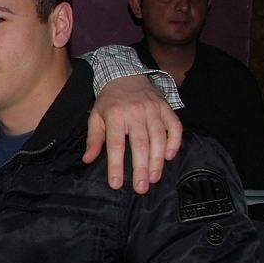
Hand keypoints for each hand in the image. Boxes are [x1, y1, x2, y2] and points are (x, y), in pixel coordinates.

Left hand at [83, 75, 182, 193]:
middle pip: (140, 144)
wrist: (125, 74)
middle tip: (141, 188)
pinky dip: (174, 142)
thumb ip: (94, 139)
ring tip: (154, 178)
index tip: (116, 184)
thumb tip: (88, 159)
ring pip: (159, 137)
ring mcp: (153, 109)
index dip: (116, 166)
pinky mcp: (166, 107)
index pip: (116, 144)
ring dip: (157, 160)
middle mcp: (135, 111)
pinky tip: (168, 156)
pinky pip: (174, 126)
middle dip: (141, 168)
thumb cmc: (109, 101)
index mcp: (115, 114)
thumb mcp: (96, 116)